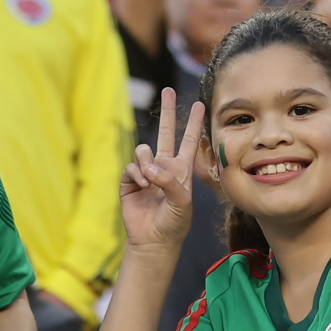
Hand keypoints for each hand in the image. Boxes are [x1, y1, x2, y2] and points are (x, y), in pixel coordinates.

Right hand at [122, 88, 203, 251]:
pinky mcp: (130, 181)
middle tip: (168, 90)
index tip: (200, 104)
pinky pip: (131, 168)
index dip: (194, 123)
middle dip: (168, 112)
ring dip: (146, 162)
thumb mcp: (182, 202)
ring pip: (143, 151)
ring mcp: (146, 173)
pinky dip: (136, 175)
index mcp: (182, 170)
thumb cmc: (175, 223)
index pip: (189, 141)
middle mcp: (164, 167)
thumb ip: (170, 182)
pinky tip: (143, 187)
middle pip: (165, 133)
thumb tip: (151, 168)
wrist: (154, 240)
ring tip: (151, 180)